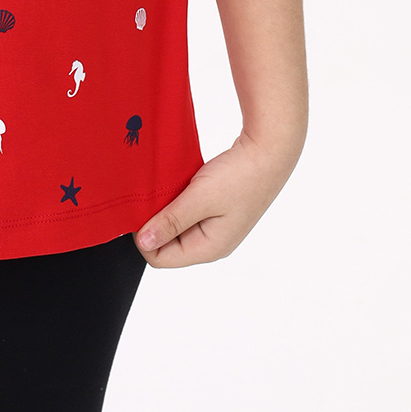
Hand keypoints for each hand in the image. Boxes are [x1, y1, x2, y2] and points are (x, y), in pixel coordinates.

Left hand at [133, 130, 301, 266]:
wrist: (268, 152)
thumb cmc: (240, 176)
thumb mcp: (199, 199)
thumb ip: (171, 221)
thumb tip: (144, 242)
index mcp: (209, 249)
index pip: (160, 259)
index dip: (144, 237)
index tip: (141, 209)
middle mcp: (212, 244)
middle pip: (167, 245)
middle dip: (155, 222)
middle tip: (155, 195)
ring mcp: (216, 228)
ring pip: (176, 227)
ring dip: (167, 209)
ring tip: (168, 189)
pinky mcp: (217, 212)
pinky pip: (187, 214)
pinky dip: (178, 201)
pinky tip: (180, 185)